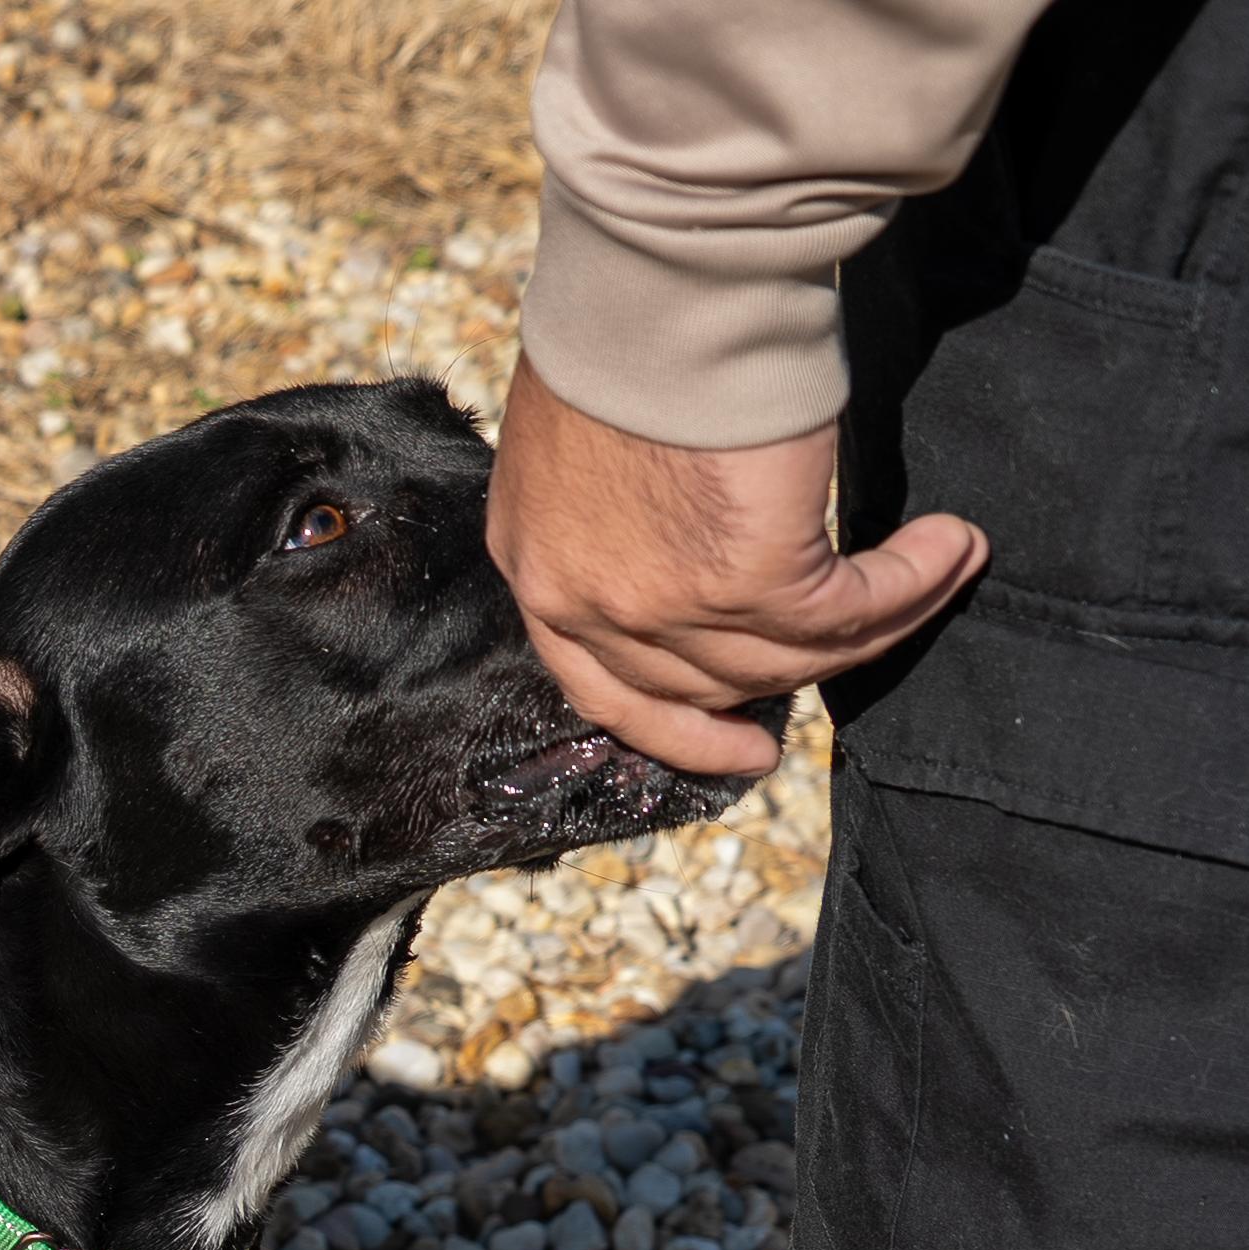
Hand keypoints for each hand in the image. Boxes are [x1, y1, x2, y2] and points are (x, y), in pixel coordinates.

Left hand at [486, 357, 990, 775]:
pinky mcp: (742, 577)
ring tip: (939, 569)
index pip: (598, 683)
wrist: (656, 274)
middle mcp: (581, 600)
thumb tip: (674, 537)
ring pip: (783, 658)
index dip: (672, 724)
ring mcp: (657, 601)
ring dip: (877, 623)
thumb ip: (609, 510)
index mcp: (534, 563)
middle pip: (697, 685)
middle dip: (779, 691)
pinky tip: (949, 547)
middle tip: (834, 693)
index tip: (733, 742)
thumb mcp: (579, 439)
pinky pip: (846, 614)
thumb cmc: (628, 320)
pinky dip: (909, 587)